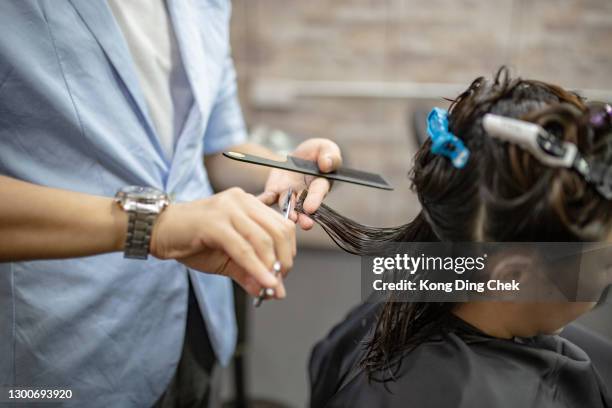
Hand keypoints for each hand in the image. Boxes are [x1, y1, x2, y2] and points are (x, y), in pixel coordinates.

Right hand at [150, 187, 295, 296]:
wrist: (158, 232)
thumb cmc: (192, 241)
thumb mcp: (228, 259)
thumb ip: (250, 271)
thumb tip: (274, 291)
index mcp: (248, 203)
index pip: (282, 225)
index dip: (289, 251)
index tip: (284, 273)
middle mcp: (242, 201)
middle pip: (279, 231)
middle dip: (284, 261)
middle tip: (279, 282)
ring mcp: (228, 209)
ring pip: (264, 239)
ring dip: (272, 267)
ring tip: (272, 286)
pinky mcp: (214, 223)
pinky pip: (243, 248)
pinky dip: (257, 268)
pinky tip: (263, 283)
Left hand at [259, 138, 341, 229]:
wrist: (300, 155)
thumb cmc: (318, 153)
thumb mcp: (326, 149)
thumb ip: (329, 155)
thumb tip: (326, 164)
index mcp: (320, 184)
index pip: (318, 192)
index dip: (315, 200)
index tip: (311, 209)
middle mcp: (305, 194)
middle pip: (303, 207)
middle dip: (303, 216)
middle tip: (304, 224)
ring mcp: (289, 194)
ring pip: (286, 206)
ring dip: (286, 213)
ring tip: (286, 219)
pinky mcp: (275, 191)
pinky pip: (267, 198)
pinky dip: (261, 201)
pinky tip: (255, 203)